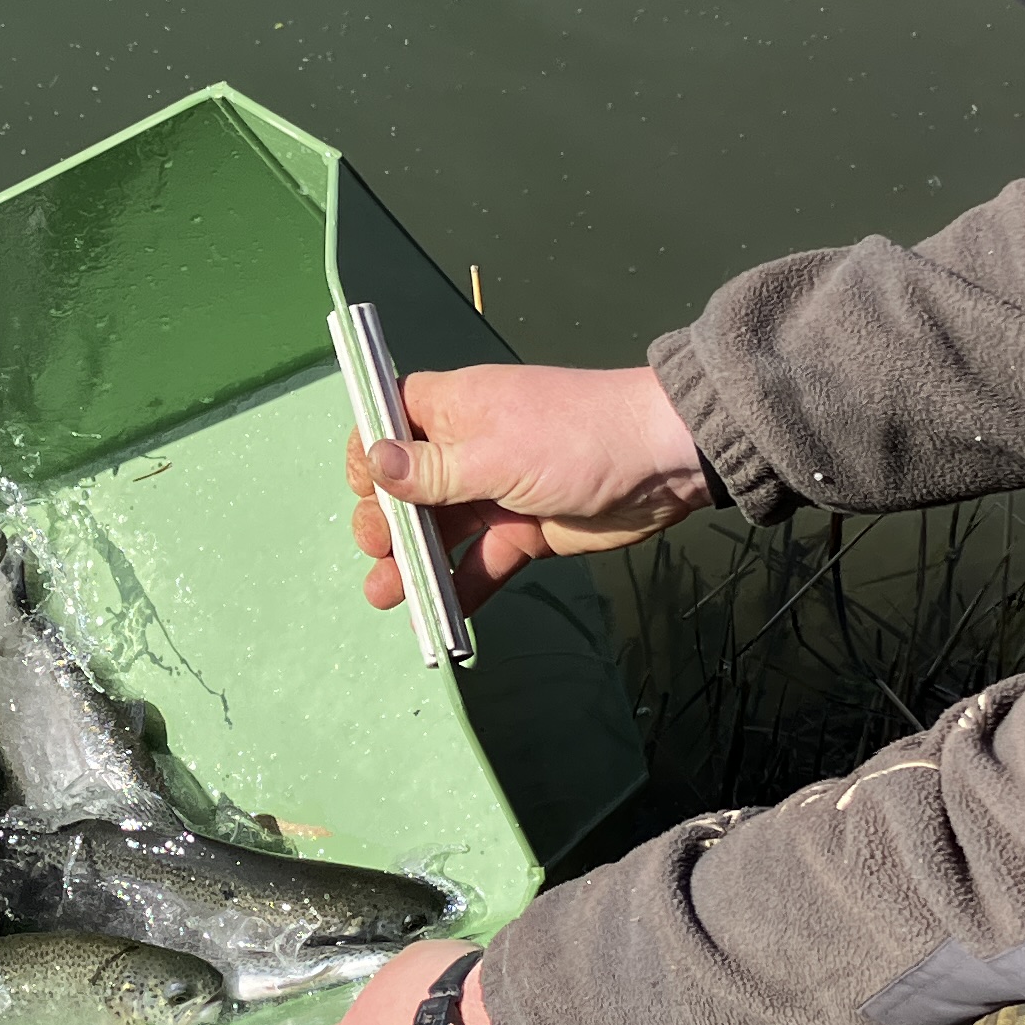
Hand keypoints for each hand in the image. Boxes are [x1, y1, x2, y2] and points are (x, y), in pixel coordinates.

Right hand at [350, 363, 711, 612]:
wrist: (661, 464)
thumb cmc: (573, 438)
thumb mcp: (495, 453)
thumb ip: (433, 469)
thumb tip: (373, 462)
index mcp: (455, 409)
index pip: (391, 422)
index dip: (370, 454)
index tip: (364, 488)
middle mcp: (468, 449)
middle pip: (407, 487)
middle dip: (385, 520)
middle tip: (380, 550)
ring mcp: (495, 493)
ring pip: (440, 531)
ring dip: (412, 563)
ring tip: (385, 596)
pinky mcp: (523, 533)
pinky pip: (481, 563)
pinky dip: (460, 588)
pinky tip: (441, 615)